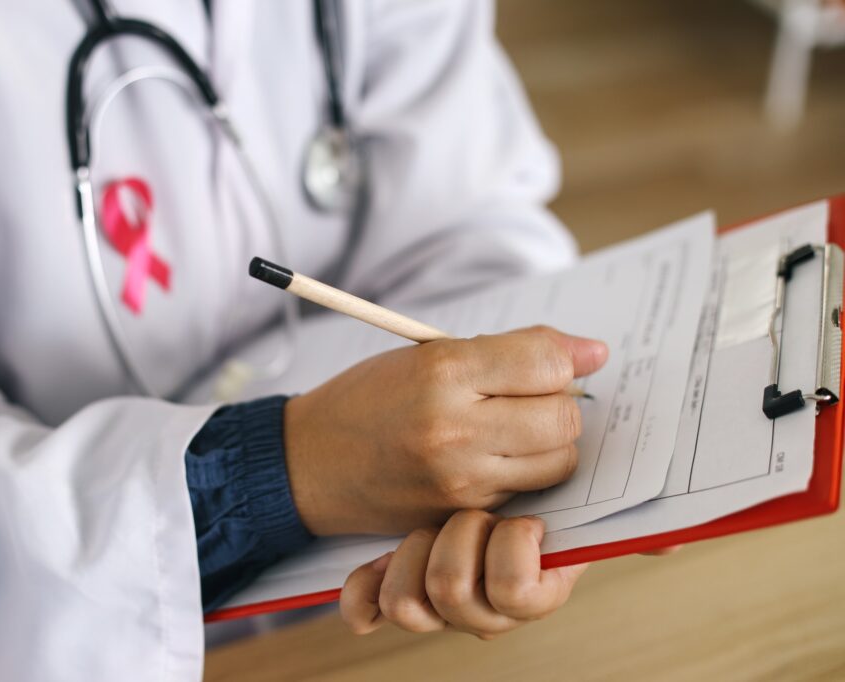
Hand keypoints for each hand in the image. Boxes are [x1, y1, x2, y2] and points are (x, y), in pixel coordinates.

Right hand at [284, 326, 607, 534]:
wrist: (309, 463)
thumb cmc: (368, 398)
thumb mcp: (427, 353)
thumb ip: (509, 350)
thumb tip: (590, 353)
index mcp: (443, 371)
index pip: (545, 363)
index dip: (570, 356)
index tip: (576, 356)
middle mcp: (454, 428)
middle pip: (562, 417)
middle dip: (560, 402)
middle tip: (534, 394)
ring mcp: (460, 478)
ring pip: (557, 460)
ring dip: (549, 441)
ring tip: (513, 426)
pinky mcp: (461, 511)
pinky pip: (526, 489)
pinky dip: (523, 470)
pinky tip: (491, 454)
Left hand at [340, 512, 586, 638]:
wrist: (485, 496)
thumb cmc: (535, 491)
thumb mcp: (561, 496)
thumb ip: (562, 494)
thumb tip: (604, 468)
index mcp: (535, 596)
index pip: (516, 592)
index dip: (514, 544)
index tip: (526, 518)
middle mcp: (487, 615)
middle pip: (451, 589)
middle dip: (461, 531)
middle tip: (474, 511)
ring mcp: (441, 615)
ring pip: (405, 602)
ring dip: (415, 550)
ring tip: (432, 525)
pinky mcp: (397, 604)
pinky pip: (365, 616)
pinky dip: (363, 589)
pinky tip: (372, 564)